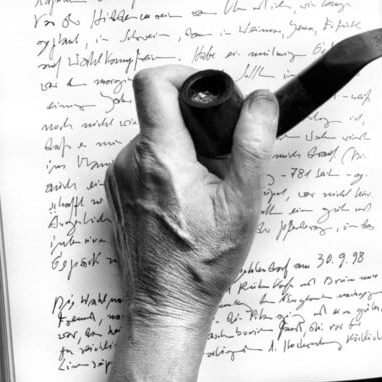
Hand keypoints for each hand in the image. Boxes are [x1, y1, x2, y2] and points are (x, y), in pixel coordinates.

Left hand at [100, 65, 277, 381]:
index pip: (154, 83)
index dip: (183, 75)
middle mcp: (131, 162)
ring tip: (207, 192)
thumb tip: (262, 102)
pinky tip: (188, 206)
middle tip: (221, 161)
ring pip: (156, 142)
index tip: (208, 92)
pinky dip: (170, 172)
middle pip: (162, 115)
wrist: (166, 306)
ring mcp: (120, 181)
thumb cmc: (203, 262)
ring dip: (185, 153)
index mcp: (160, 156)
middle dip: (197, 127)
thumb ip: (253, 145)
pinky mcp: (119, 197)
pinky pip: (145, 165)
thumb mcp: (242, 202)